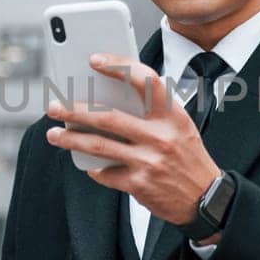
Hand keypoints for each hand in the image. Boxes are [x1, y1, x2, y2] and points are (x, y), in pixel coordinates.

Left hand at [44, 53, 221, 226]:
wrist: (206, 199)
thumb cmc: (188, 157)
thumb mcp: (179, 127)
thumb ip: (152, 112)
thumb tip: (108, 98)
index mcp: (173, 115)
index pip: (145, 81)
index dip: (119, 67)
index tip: (95, 60)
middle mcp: (161, 136)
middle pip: (108, 117)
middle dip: (75, 110)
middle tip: (54, 106)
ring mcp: (149, 161)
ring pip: (98, 146)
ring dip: (70, 139)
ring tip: (53, 134)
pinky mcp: (139, 184)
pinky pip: (105, 173)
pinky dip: (94, 169)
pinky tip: (87, 164)